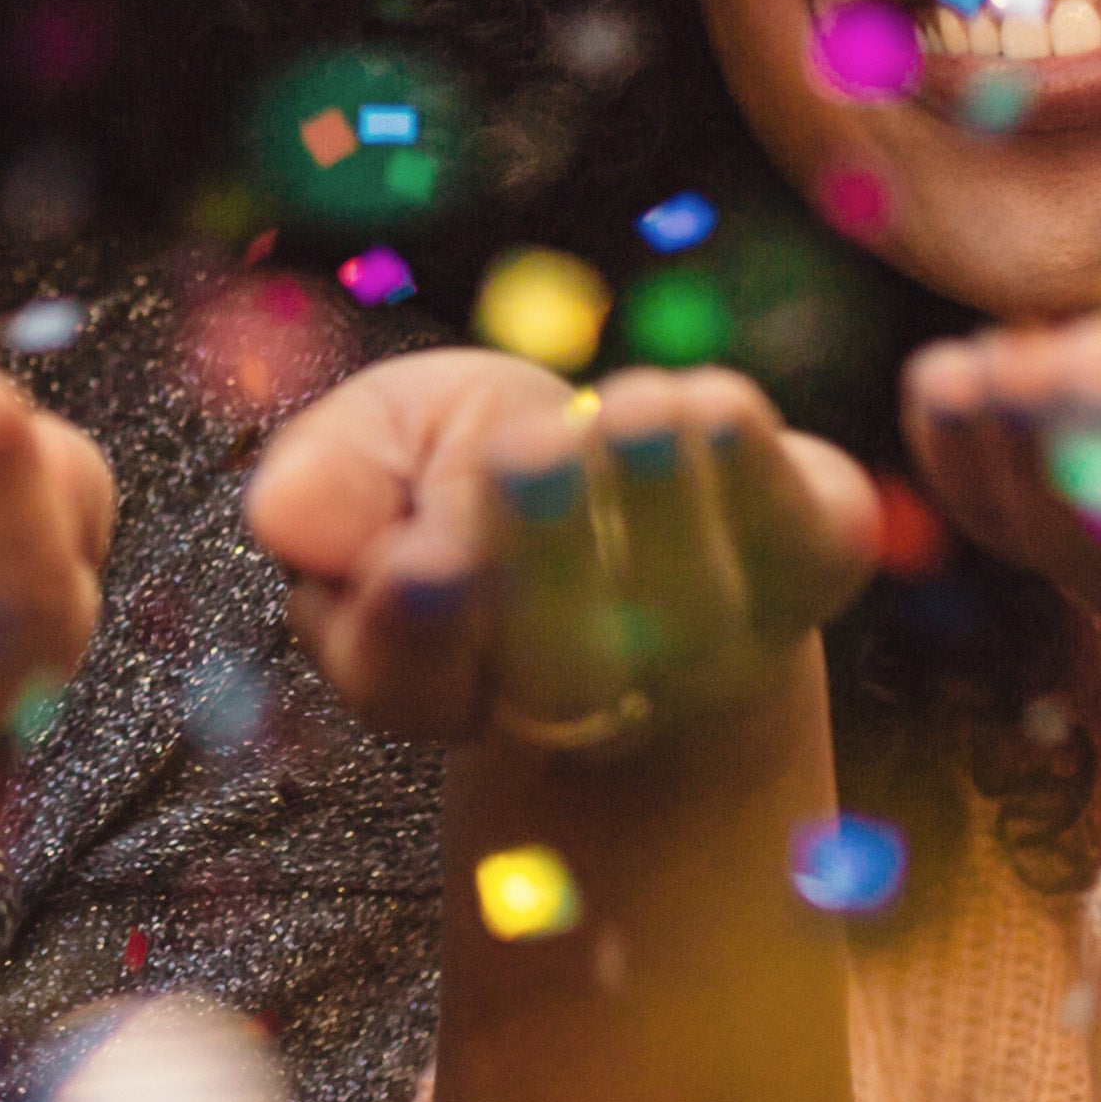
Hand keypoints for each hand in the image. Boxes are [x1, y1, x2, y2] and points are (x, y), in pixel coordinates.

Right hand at [249, 351, 873, 755]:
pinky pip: (801, 535)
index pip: (408, 676)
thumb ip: (332, 475)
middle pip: (561, 661)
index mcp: (439, 673)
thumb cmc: (483, 468)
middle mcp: (580, 692)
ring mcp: (712, 647)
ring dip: (660, 499)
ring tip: (630, 415)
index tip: (417, 563)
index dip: (416, 626)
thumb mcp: (383, 445)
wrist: (641, 493)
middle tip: (529, 453)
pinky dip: (757, 466)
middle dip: (549, 550)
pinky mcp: (813, 567)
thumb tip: (287, 515)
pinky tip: (706, 409)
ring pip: (691, 604)